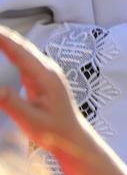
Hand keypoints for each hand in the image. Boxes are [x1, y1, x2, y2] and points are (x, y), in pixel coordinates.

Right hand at [0, 26, 93, 159]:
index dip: (6, 40)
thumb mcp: (31, 120)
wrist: (72, 137)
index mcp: (46, 78)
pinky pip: (24, 61)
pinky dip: (12, 52)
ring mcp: (46, 74)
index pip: (21, 54)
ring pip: (24, 53)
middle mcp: (48, 71)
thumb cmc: (54, 131)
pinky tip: (5, 47)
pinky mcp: (41, 79)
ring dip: (9, 42)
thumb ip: (12, 104)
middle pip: (23, 48)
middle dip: (5, 36)